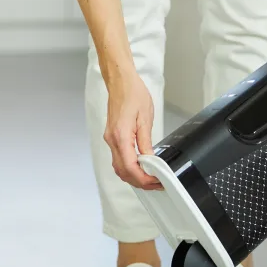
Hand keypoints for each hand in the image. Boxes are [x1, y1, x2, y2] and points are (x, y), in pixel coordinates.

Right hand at [103, 72, 161, 189]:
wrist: (120, 82)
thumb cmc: (132, 94)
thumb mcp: (145, 119)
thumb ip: (146, 142)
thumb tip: (150, 160)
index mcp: (120, 136)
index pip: (130, 167)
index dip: (143, 179)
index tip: (155, 181)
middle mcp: (112, 140)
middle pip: (123, 172)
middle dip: (139, 182)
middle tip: (156, 183)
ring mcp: (110, 140)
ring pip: (119, 168)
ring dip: (134, 177)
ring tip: (150, 178)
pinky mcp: (112, 138)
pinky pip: (118, 159)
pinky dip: (129, 168)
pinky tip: (141, 168)